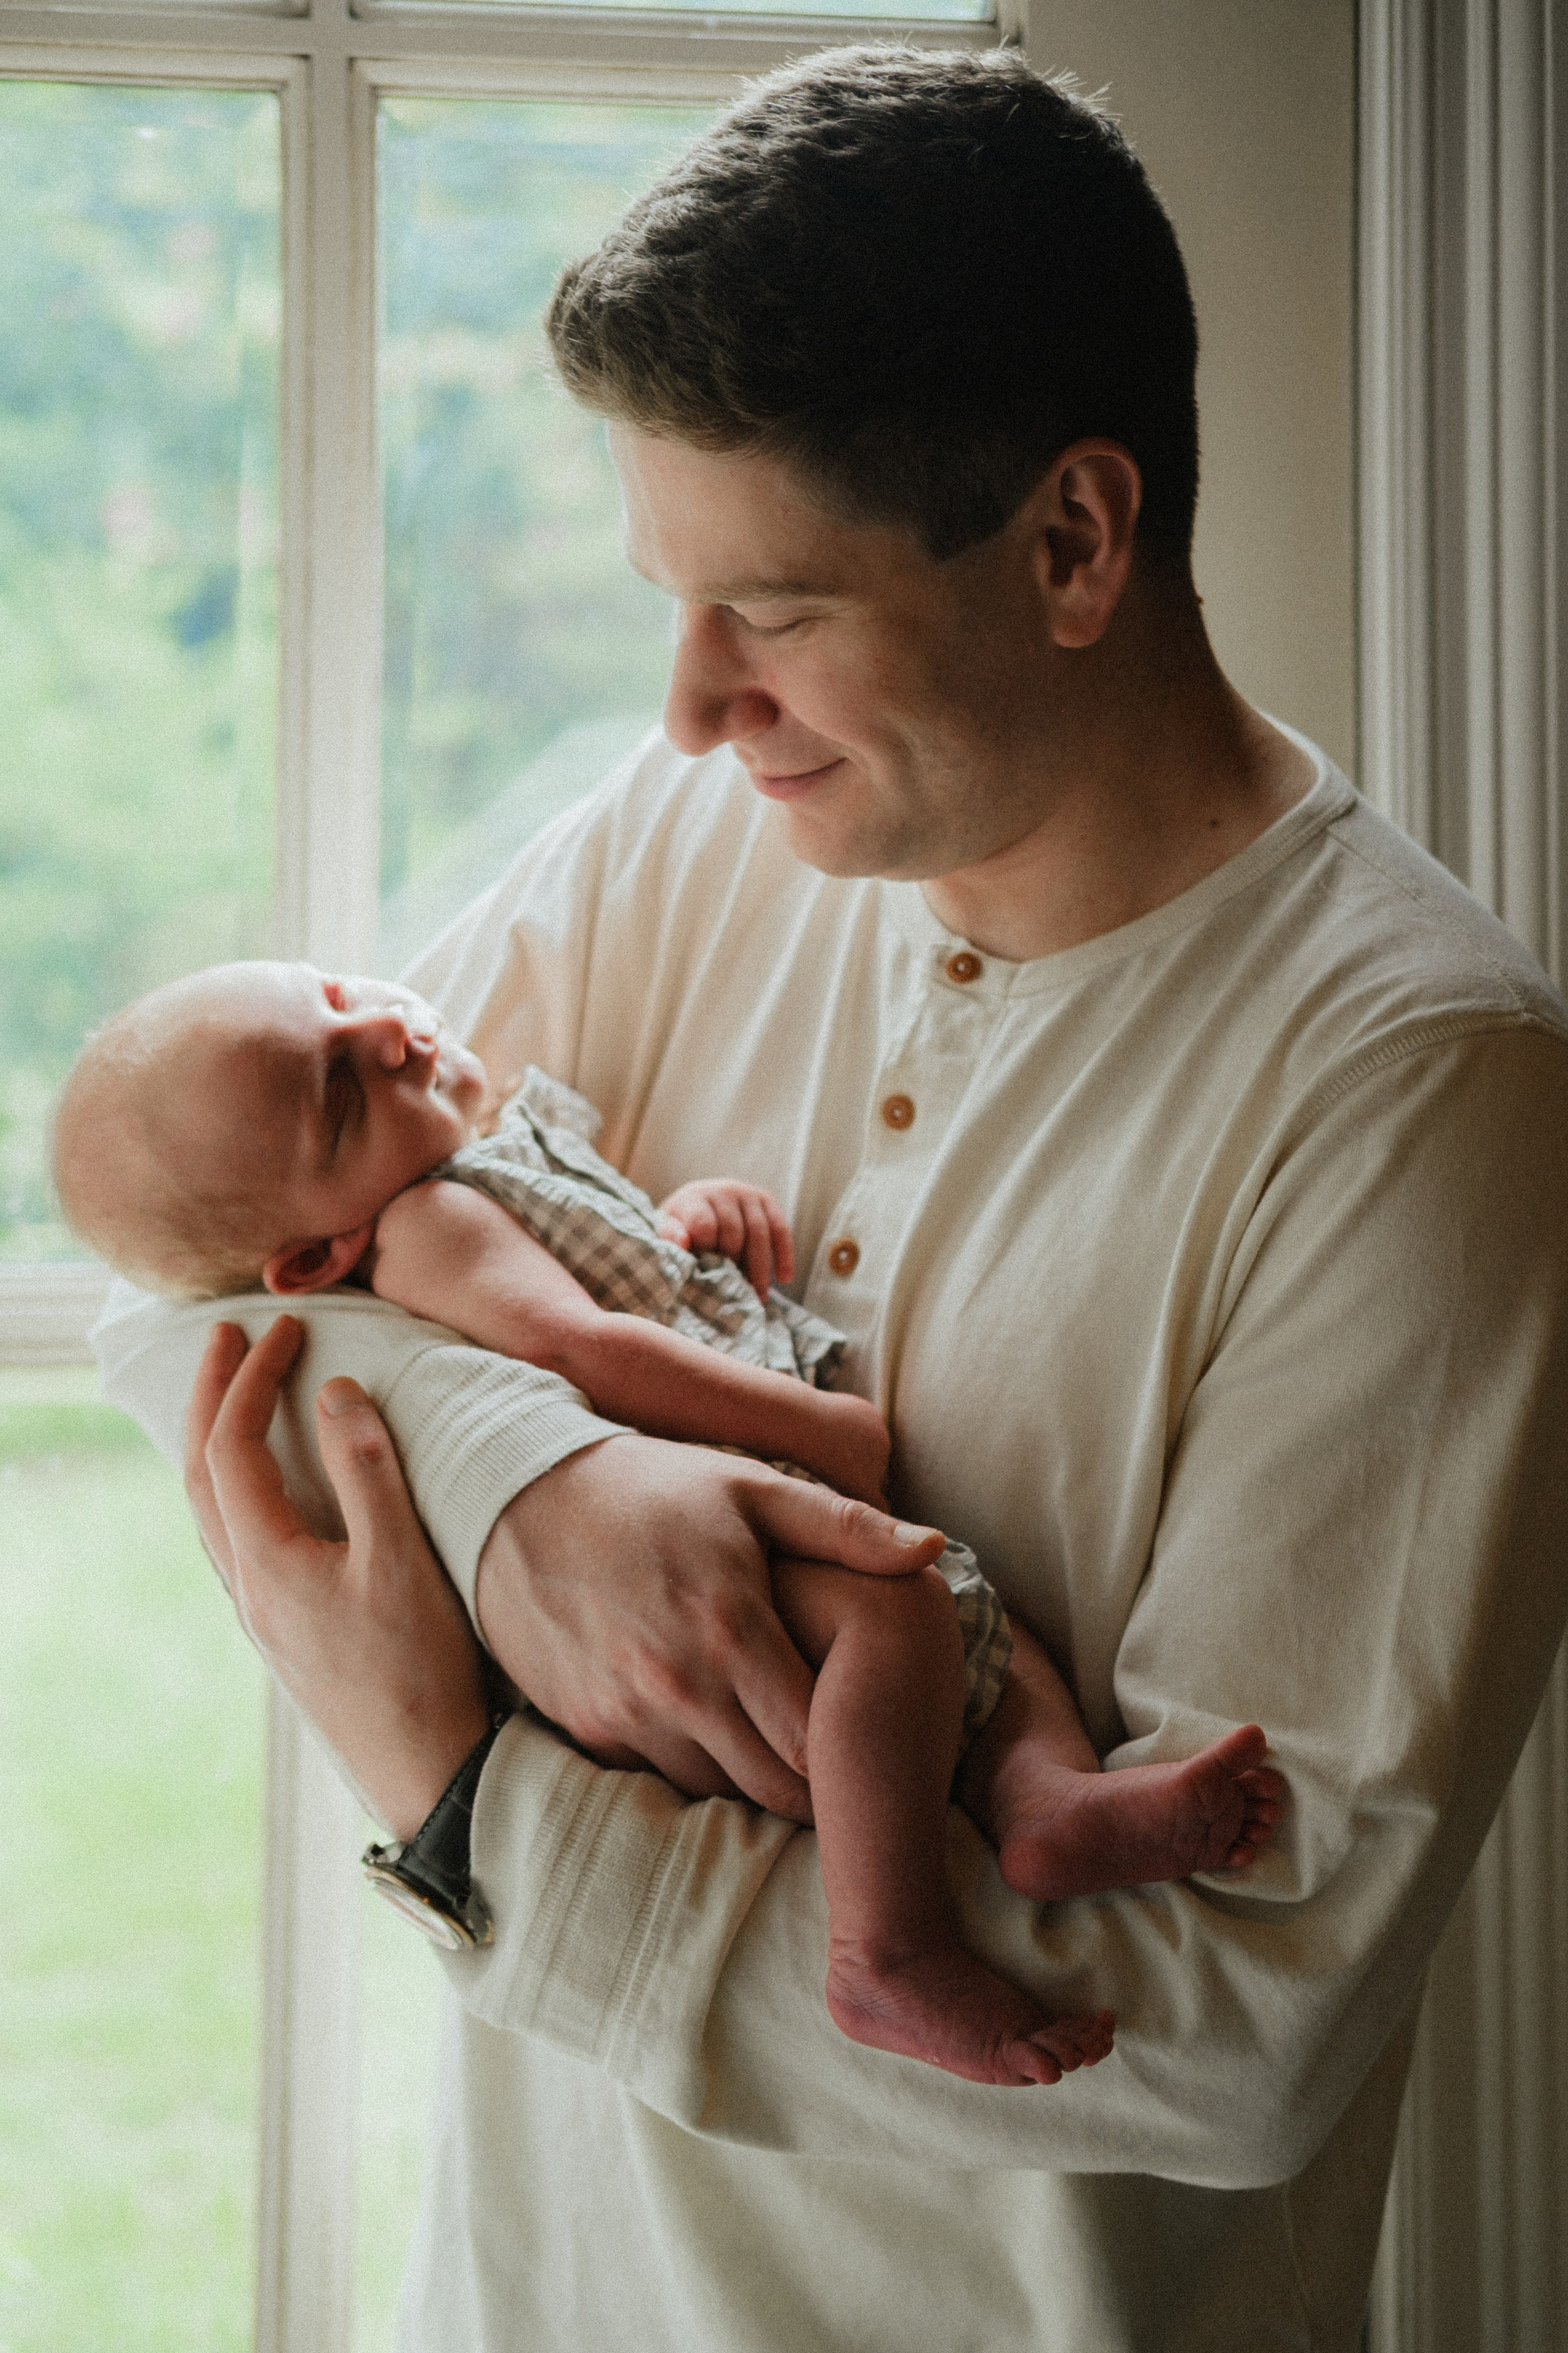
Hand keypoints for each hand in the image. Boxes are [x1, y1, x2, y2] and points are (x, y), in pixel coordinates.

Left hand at [185, 1315, 491, 1840]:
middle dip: (211, 1397)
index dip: (253, 1378)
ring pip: (211, 1510)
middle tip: (227, 1338)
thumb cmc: (419, 1667)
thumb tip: (339, 1391)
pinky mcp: (286, 1629)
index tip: (285, 1328)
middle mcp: (249, 1586)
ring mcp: (262, 1613)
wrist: (427, 1770)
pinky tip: (268, 1486)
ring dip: (215, 1442)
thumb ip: (369, 1470)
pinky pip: (236, 1538)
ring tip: (235, 1396)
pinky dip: (236, 1486)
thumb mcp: (402, 1556)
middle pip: (200, 1474)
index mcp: (267, 1561)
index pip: (233, 1446)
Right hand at [475, 1434, 945, 1821]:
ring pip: (716, 1790)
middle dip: (812, 1781)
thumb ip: (845, 1528)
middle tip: (836, 1751)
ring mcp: (625, 1716)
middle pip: (772, 1790)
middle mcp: (677, 1688)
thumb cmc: (652, 1487)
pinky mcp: (586, 1728)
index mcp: (732, 1631)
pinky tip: (707, 1717)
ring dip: (749, 1772)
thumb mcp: (751, 1487)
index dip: (849, 1754)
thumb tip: (933, 1551)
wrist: (517, 1494)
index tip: (868, 1734)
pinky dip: (691, 1759)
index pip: (814, 1749)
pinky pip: (659, 1774)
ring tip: (773, 1729)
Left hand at [657, 1178, 793, 1294]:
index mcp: (694, 1197)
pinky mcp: (766, 1200)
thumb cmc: (681, 1225)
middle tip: (733, 1290)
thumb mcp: (668, 1230)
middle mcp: (723, 1189)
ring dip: (761, 1267)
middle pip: (735, 1232)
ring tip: (759, 1295)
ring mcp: (747, 1193)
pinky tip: (784, 1279)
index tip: (706, 1270)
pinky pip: (780, 1229)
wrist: (697, 1203)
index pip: (705, 1226)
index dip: (707, 1252)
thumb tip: (683, 1243)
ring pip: (760, 1232)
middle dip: (734, 1264)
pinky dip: (784, 1255)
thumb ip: (670, 1236)